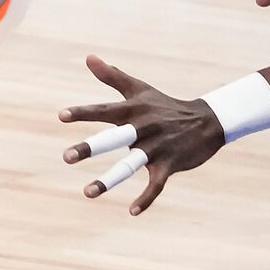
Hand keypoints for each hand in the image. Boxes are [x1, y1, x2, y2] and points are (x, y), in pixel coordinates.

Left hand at [59, 55, 225, 214]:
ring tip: (87, 192)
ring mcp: (156, 148)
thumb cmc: (165, 104)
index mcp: (133, 112)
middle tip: (66, 157)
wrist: (208, 121)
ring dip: (110, 179)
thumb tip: (88, 57)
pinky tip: (132, 212)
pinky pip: (156, 185)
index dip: (84, 113)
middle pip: (114, 139)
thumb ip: (112, 76)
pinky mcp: (169, 165)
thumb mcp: (139, 90)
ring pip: (130, 165)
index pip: (104, 111)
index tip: (61, 116)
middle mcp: (143, 129)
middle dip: (91, 148)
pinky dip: (146, 199)